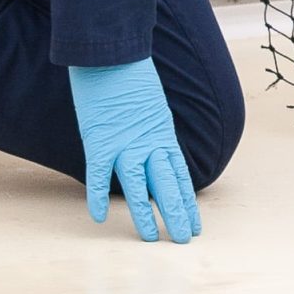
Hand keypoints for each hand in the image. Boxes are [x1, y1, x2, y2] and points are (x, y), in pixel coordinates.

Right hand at [69, 58, 201, 242]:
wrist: (111, 55)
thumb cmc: (129, 75)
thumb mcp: (151, 105)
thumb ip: (152, 129)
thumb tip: (152, 145)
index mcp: (163, 135)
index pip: (180, 176)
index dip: (188, 202)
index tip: (196, 223)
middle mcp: (149, 143)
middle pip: (167, 185)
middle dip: (177, 214)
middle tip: (185, 239)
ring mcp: (125, 144)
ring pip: (140, 186)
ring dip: (146, 214)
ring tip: (153, 238)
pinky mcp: (100, 141)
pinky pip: (99, 174)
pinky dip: (97, 195)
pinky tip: (98, 216)